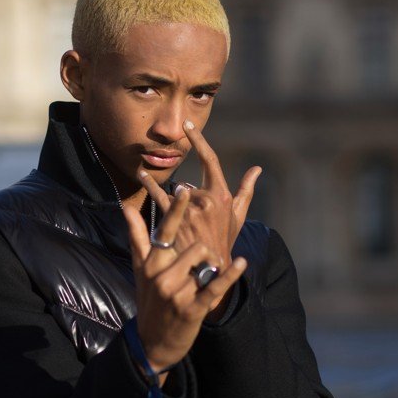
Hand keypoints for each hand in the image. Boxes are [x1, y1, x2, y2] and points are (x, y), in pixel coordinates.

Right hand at [121, 183, 247, 380]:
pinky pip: (214, 286)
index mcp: (151, 263)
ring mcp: (176, 293)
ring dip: (209, 269)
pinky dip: (230, 275)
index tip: (184, 189)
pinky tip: (241, 262)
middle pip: (194, 247)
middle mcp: (161, 276)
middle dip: (203, 253)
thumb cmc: (149, 300)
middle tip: (201, 266)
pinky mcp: (192, 309)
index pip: (165, 231)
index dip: (176, 211)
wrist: (152, 341)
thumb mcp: (140, 269)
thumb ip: (136, 236)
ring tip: (203, 280)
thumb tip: (126, 207)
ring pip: (203, 265)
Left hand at [137, 120, 260, 321]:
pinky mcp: (174, 222)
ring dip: (160, 187)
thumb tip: (257, 169)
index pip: (209, 160)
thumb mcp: (238, 217)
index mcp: (222, 195)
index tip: (189, 125)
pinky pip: (160, 200)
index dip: (199, 140)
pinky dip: (151, 189)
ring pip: (173, 192)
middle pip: (188, 184)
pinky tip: (141, 178)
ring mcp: (188, 212)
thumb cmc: (226, 242)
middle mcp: (205, 200)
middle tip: (187, 212)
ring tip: (141, 174)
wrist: (211, 272)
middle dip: (186, 194)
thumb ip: (246, 190)